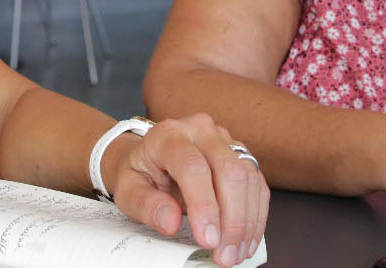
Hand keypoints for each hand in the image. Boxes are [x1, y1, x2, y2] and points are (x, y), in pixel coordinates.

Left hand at [105, 114, 269, 267]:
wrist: (150, 158)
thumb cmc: (140, 173)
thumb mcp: (128, 191)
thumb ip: (146, 205)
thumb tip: (170, 222)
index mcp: (169, 135)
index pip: (193, 167)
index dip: (204, 206)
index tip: (207, 239)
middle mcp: (201, 131)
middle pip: (229, 170)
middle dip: (232, 220)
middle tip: (224, 254)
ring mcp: (225, 141)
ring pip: (248, 178)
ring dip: (247, 222)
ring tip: (235, 253)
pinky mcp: (240, 156)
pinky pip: (258, 185)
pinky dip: (256, 217)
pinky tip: (246, 241)